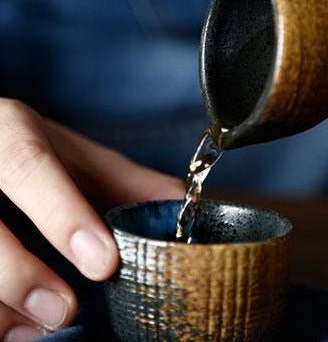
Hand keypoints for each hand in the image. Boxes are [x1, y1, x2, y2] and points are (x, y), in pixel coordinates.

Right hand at [0, 99, 183, 340]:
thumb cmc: (34, 153)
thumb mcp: (75, 158)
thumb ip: (124, 181)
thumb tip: (183, 205)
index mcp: (9, 130)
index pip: (28, 164)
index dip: (62, 214)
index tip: (103, 262)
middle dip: (19, 273)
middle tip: (63, 310)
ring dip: (0, 305)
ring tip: (38, 328)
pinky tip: (14, 329)